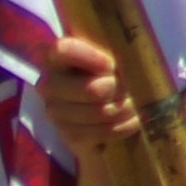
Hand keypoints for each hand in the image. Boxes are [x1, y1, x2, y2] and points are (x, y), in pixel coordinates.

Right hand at [29, 29, 148, 161]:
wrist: (98, 105)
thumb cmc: (103, 70)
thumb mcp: (105, 54)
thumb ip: (111, 52)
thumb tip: (128, 65)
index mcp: (53, 56)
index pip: (63, 50)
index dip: (91, 58)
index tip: (111, 65)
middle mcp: (48, 84)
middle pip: (92, 90)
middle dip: (121, 90)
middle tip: (134, 87)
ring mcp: (55, 111)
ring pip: (102, 112)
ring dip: (127, 109)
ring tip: (138, 103)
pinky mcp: (68, 135)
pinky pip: (103, 131)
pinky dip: (124, 126)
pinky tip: (134, 120)